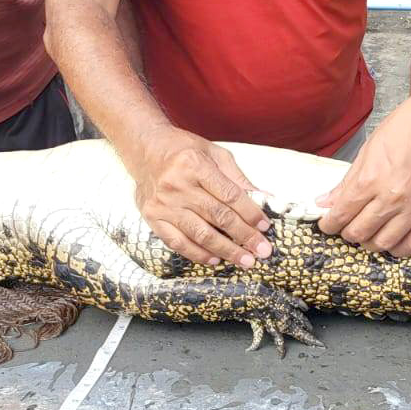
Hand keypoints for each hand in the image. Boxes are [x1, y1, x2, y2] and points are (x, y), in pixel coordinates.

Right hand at [129, 127, 270, 268]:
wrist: (145, 149)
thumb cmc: (184, 150)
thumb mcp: (214, 153)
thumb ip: (238, 177)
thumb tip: (265, 198)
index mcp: (195, 164)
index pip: (230, 195)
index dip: (250, 213)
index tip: (265, 226)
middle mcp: (177, 185)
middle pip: (218, 216)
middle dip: (244, 236)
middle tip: (262, 251)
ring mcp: (163, 204)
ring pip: (200, 233)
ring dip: (226, 250)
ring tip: (245, 260)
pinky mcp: (152, 217)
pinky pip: (178, 242)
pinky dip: (197, 254)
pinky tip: (215, 260)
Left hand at [316, 92, 410, 256]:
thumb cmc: (404, 129)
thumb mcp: (367, 151)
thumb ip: (347, 182)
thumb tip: (325, 203)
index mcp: (371, 179)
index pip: (341, 214)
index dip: (329, 224)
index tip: (328, 224)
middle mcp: (392, 197)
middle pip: (359, 232)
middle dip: (347, 234)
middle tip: (347, 227)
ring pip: (384, 243)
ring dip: (370, 243)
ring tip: (368, 234)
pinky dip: (398, 249)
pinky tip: (391, 242)